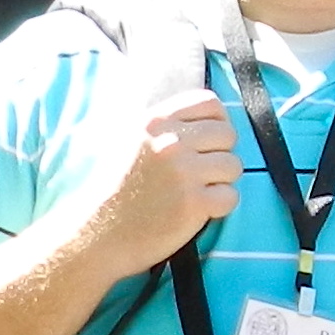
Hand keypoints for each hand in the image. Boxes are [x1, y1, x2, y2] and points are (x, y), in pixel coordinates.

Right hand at [91, 91, 242, 272]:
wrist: (100, 232)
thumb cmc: (118, 186)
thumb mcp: (131, 138)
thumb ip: (167, 123)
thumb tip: (215, 111)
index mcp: (155, 121)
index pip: (210, 103)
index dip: (217, 122)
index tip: (206, 141)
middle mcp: (169, 141)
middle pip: (228, 134)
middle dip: (219, 154)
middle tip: (197, 173)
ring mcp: (183, 172)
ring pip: (234, 165)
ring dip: (220, 181)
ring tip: (193, 191)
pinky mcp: (194, 202)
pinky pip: (231, 196)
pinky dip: (219, 206)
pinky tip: (195, 210)